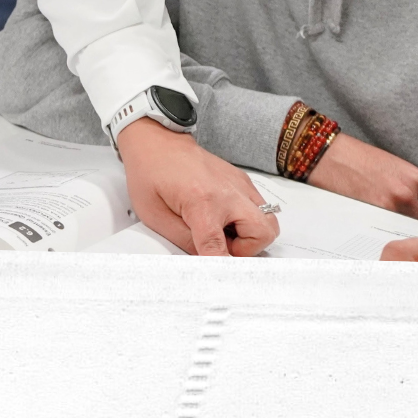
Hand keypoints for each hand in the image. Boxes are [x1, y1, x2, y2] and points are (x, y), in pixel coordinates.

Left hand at [117, 118, 279, 256]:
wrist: (155, 139)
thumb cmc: (150, 172)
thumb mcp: (155, 215)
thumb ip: (184, 242)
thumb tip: (205, 262)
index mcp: (202, 201)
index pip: (220, 247)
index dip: (222, 268)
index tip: (221, 278)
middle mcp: (227, 191)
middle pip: (263, 233)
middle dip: (247, 250)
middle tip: (222, 247)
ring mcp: (237, 183)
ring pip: (268, 221)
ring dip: (249, 235)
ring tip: (222, 232)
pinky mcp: (240, 180)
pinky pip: (259, 207)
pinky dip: (247, 219)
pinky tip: (222, 218)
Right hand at [306, 132, 417, 226]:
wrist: (326, 154)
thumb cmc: (356, 160)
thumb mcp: (393, 169)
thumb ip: (415, 192)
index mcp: (417, 179)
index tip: (408, 225)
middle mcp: (409, 192)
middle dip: (409, 229)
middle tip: (391, 225)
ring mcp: (393, 205)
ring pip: (405, 232)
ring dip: (396, 232)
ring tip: (380, 225)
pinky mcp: (375, 214)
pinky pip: (388, 233)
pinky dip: (383, 234)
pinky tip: (371, 225)